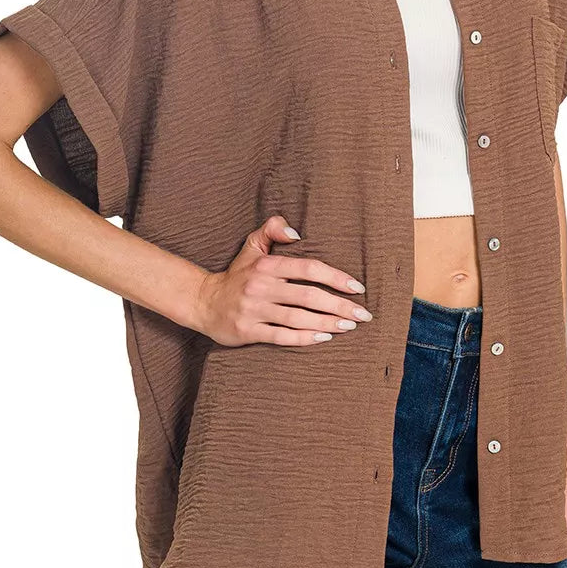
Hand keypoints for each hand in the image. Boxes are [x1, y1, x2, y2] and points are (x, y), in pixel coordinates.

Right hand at [192, 214, 371, 347]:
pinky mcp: (248, 331)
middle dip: (340, 306)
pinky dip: (304, 338)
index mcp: (267, 265)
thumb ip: (272, 229)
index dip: (336, 278)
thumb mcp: (251, 246)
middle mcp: (261, 286)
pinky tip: (324, 338)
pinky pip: (281, 336)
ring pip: (298, 318)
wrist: (203, 302)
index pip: (308, 268)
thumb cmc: (237, 275)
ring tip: (349, 327)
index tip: (358, 288)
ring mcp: (254, 310)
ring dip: (327, 323)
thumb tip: (297, 232)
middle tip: (363, 315)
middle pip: (309, 296)